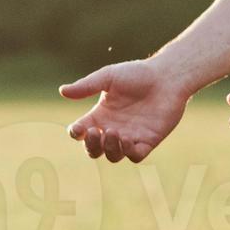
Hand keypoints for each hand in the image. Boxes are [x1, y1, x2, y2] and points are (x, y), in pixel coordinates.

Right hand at [61, 60, 191, 163]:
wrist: (167, 77)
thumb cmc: (138, 74)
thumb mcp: (108, 77)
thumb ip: (86, 86)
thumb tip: (62, 91)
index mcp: (100, 116)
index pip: (81, 132)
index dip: (77, 133)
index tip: (79, 127)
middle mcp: (113, 129)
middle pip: (94, 149)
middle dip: (91, 146)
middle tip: (94, 132)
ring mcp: (130, 137)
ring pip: (113, 156)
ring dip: (109, 148)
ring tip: (113, 132)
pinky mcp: (148, 141)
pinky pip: (135, 156)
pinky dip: (128, 152)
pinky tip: (127, 139)